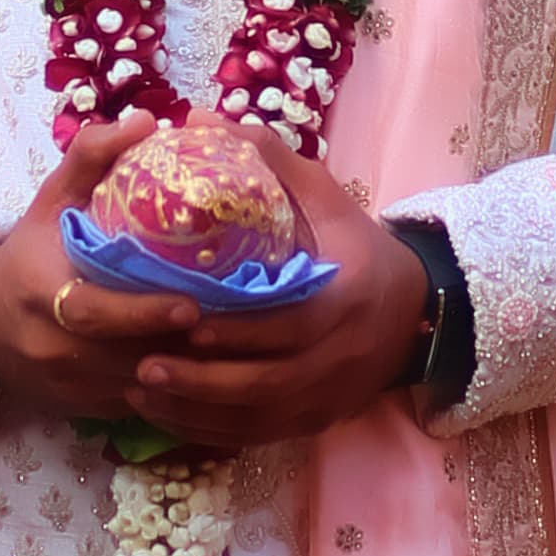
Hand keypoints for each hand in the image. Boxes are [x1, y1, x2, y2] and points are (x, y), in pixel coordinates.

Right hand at [0, 113, 211, 417]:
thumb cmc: (27, 252)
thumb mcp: (49, 200)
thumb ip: (92, 157)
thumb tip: (148, 119)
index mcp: (45, 295)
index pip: (97, 314)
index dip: (145, 313)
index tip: (193, 302)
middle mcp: (55, 349)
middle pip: (128, 358)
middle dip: (184, 350)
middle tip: (238, 328)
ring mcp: (70, 386)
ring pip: (139, 390)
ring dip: (186, 375)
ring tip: (237, 352)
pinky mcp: (84, 411)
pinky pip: (137, 409)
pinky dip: (173, 394)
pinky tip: (210, 375)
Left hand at [127, 126, 429, 443]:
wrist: (414, 311)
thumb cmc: (358, 246)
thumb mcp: (324, 195)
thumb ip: (267, 159)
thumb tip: (197, 119)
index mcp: (347, 298)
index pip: (291, 325)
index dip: (238, 330)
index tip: (185, 321)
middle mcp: (341, 357)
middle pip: (268, 383)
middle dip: (202, 381)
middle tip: (141, 365)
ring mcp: (328, 397)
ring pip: (258, 418)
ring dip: (197, 411)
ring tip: (140, 390)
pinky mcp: (315, 423)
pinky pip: (259, 436)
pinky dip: (211, 431)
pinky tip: (168, 416)